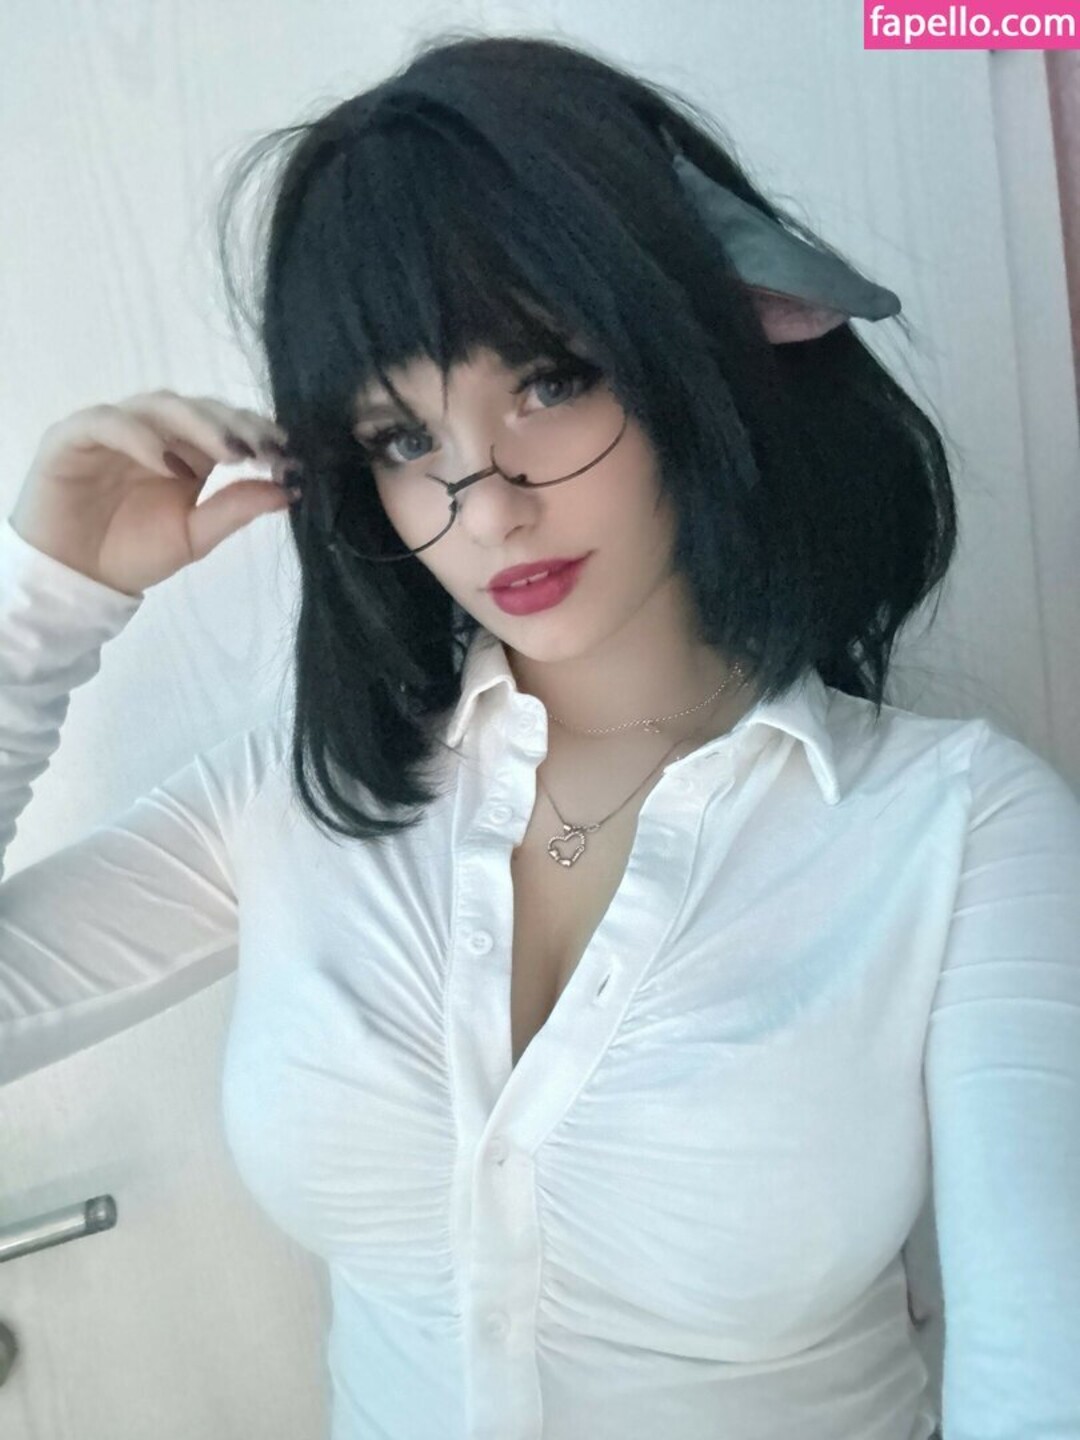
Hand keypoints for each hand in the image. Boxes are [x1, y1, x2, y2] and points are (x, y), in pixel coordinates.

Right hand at [7, 391, 298, 596]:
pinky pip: (108, 422)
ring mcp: (114, 430)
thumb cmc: (132, 555)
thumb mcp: (194, 537)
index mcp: (186, 452)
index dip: (255, 431)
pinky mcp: (74, 437)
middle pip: (197, 408)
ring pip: (158, 406)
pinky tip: (168, 463)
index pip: (225, 424)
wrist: (76, 580)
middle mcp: (154, 433)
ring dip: (198, 425)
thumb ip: (235, 510)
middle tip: (260, 449)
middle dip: (233, 425)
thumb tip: (288, 490)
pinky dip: (140, 437)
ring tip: (227, 453)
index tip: (285, 453)